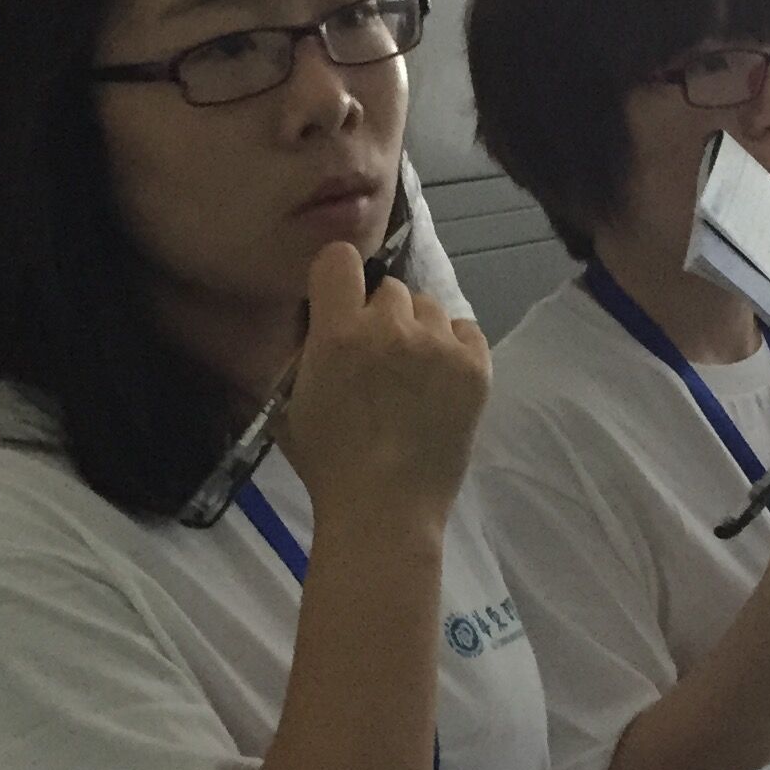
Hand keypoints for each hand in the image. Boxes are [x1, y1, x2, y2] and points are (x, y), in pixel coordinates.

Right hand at [280, 238, 488, 531]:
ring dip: (418, 330)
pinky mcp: (476, 366)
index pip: (339, 259)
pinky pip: (466, 329)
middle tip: (378, 359)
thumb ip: (309, 350)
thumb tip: (326, 322)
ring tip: (413, 372)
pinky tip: (441, 378)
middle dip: (380, 317)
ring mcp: (439, 346)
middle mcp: (390, 328)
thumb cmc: (328, 464)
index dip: (338, 278)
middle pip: (388, 289)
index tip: (340, 302)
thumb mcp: (292, 400)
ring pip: (428, 307)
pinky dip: (454, 346)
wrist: (386, 510)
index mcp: (338, 333)